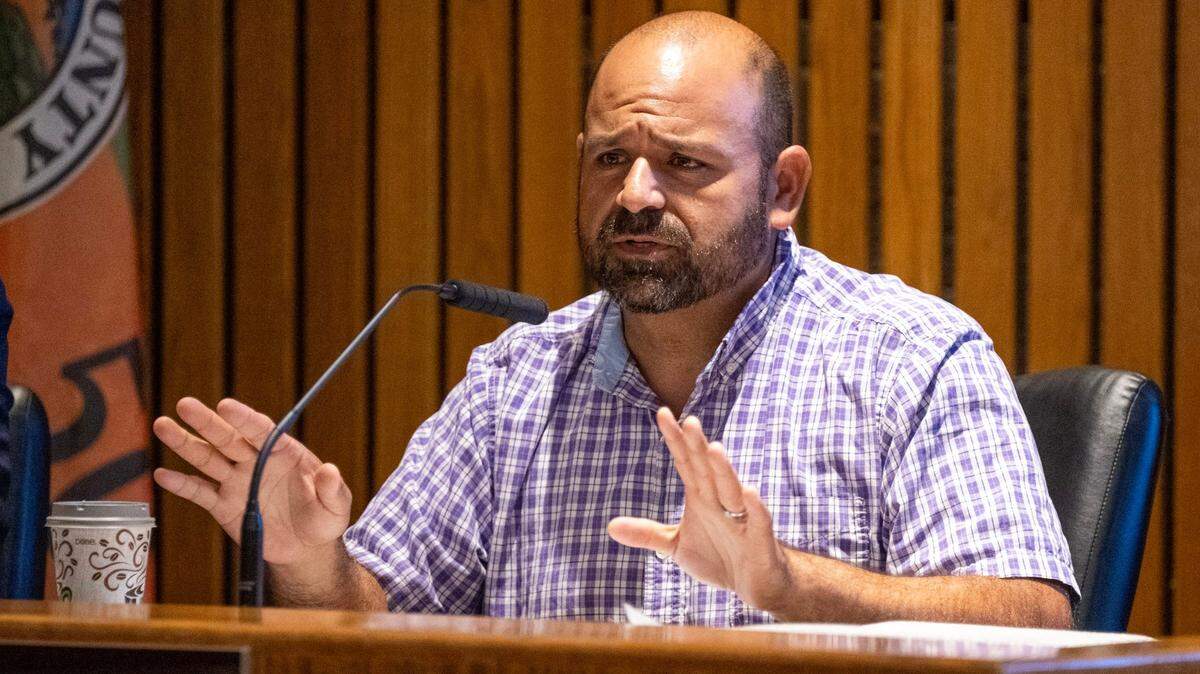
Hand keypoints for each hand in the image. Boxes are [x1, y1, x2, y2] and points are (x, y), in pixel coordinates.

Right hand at [152, 397, 351, 566]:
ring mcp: (237, 482)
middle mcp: (256, 462)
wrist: (305, 548)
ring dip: (185, 443)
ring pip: (208, 459)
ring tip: (163, 425)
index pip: (262, 431)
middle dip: (207, 422)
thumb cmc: (323, 519)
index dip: (245, 419)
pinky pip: (200, 492)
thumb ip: (332, 488)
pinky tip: (163, 474)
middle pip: (229, 438)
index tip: (227, 406)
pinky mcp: (224, 505)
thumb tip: (330, 471)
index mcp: (284, 453)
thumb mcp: (336, 506)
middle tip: (185, 405)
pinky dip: (182, 485)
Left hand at [607, 408, 796, 613]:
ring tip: (714, 449)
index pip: (686, 462)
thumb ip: (647, 533)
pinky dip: (755, 507)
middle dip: (698, 447)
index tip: (662, 413)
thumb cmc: (719, 556)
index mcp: (701, 497)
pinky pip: (758, 521)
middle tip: (689, 421)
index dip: (675, 440)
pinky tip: (750, 492)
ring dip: (723, 470)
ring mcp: (742, 518)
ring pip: (732, 489)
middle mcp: (720, 501)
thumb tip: (610, 526)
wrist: (755, 584)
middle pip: (707, 469)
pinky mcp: (759, 539)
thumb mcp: (677, 546)